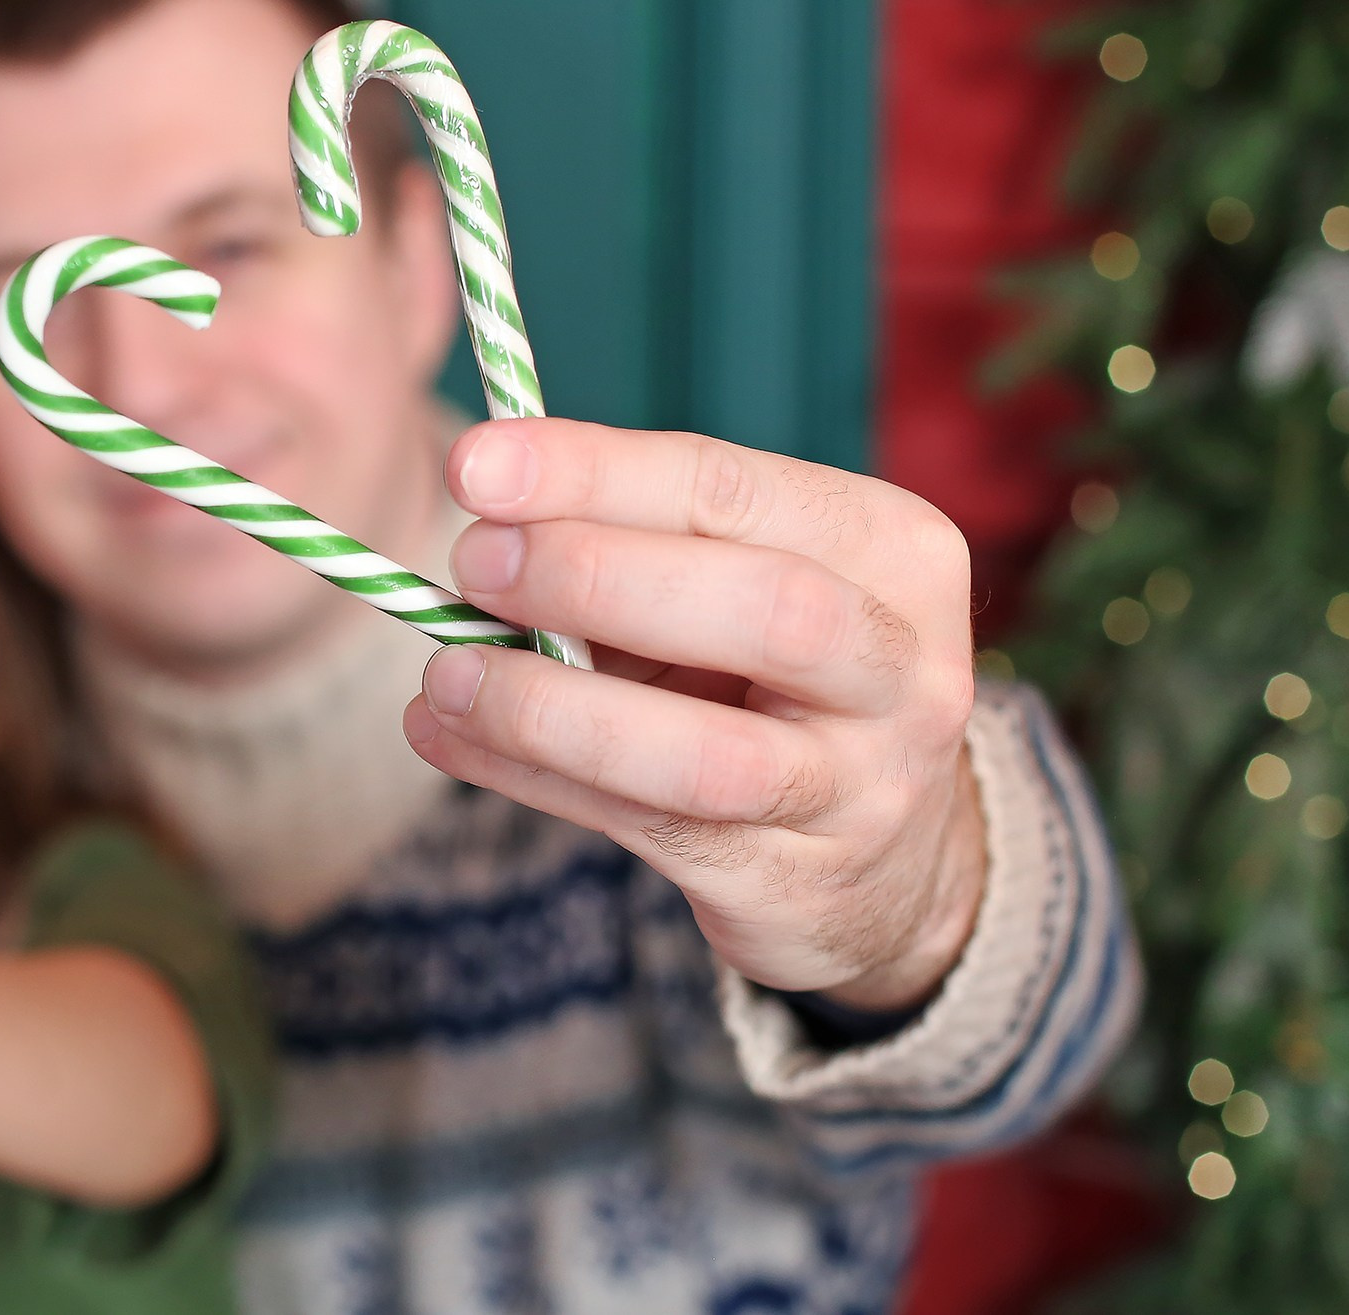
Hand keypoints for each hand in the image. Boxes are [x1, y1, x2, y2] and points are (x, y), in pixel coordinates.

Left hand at [403, 419, 985, 1010]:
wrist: (889, 859)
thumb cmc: (779, 681)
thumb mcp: (732, 588)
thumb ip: (629, 545)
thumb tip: (483, 516)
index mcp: (892, 549)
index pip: (733, 488)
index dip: (594, 471)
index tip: (474, 465)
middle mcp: (902, 667)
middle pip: (761, 607)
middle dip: (594, 576)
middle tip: (472, 566)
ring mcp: (861, 789)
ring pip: (703, 754)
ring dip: (550, 709)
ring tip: (446, 676)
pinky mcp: (795, 884)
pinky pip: (646, 828)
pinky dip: (533, 777)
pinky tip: (453, 738)